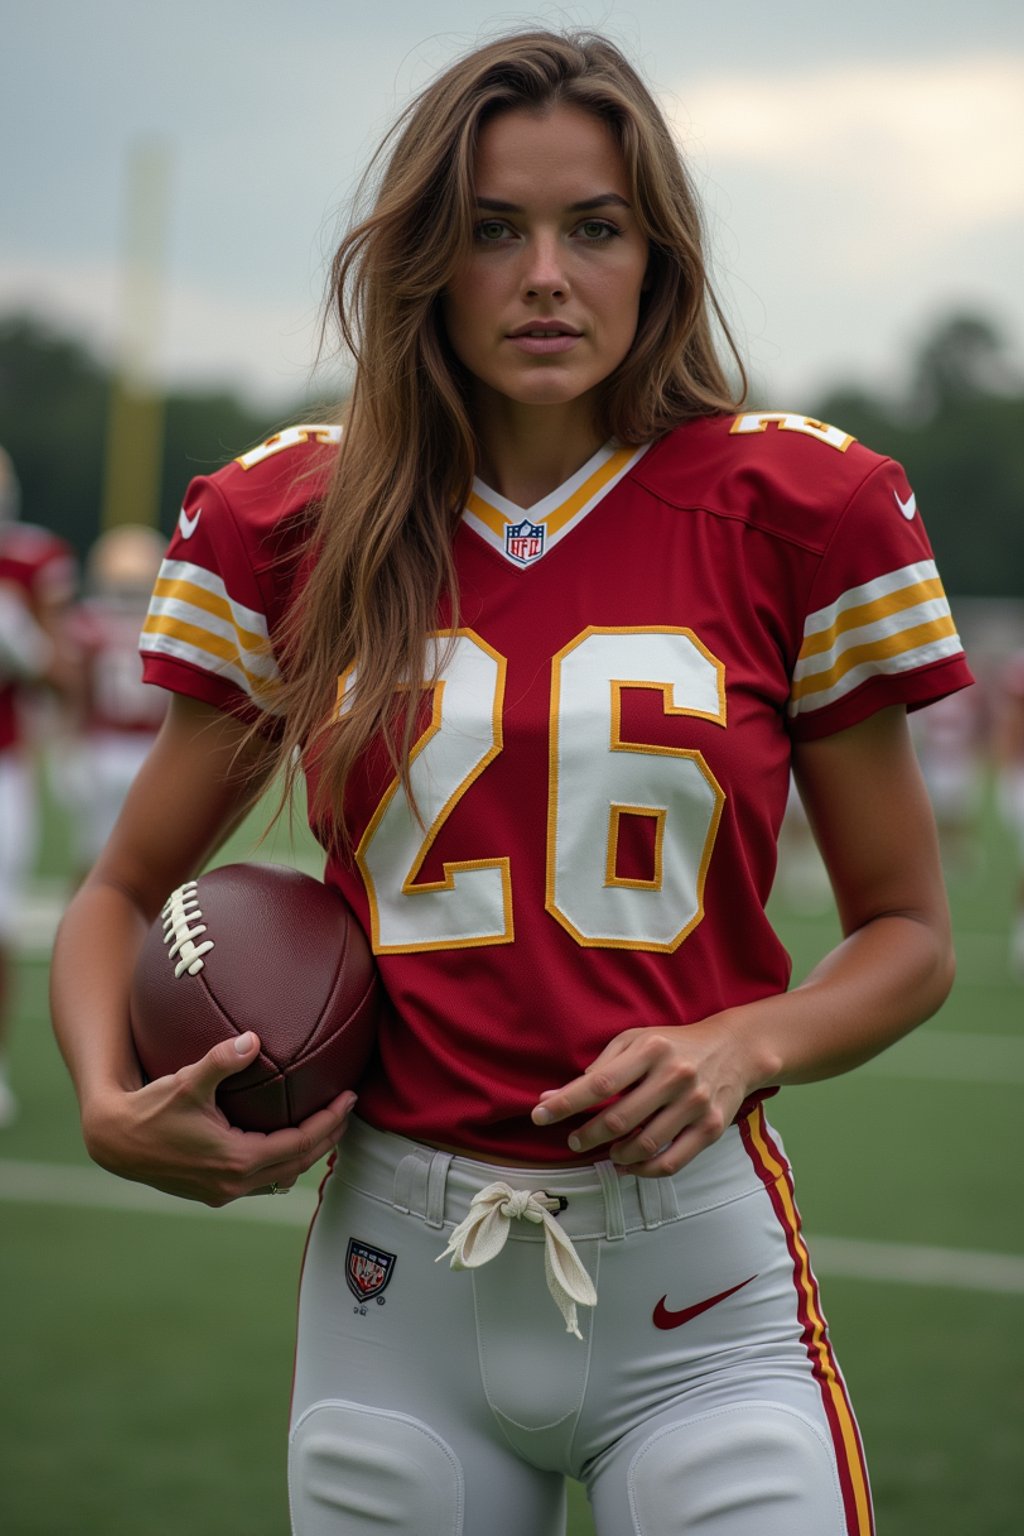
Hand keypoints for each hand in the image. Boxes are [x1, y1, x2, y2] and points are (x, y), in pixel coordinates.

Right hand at [82, 1031, 356, 1205]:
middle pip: (298, 1164)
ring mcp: (223, 1192)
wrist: (114, 1142)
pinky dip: (281, 1161)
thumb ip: (222, 1061)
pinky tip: (285, 1140)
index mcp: (237, 1160)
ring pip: (280, 1176)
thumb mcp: (187, 1082)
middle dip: (327, 1138)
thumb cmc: (150, 1109)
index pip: (300, 1143)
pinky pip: (261, 1179)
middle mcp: (234, 1183)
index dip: (329, 1121)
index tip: (349, 1098)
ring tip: (326, 1127)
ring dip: (306, 1153)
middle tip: (347, 1111)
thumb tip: (253, 1038)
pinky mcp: (212, 1191)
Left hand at [530, 1016, 761, 1176]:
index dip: (565, 1103)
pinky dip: (642, 1171)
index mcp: (651, 1050)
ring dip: (614, 1154)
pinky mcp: (711, 1129)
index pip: (599, 1083)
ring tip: (604, 1151)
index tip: (539, 1115)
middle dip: (586, 1135)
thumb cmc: (673, 1045)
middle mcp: (675, 1076)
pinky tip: (627, 1165)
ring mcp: (696, 1105)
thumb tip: (552, 1096)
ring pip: (643, 1146)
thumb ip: (598, 1067)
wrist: (734, 1049)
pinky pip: (670, 1163)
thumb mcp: (636, 1040)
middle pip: (618, 1120)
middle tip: (573, 1140)